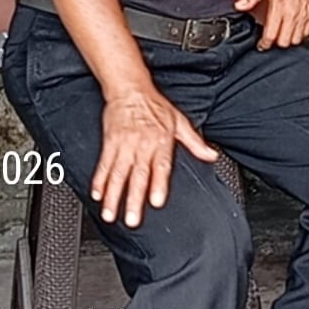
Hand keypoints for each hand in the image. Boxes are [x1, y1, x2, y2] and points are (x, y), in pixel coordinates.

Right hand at [93, 84, 217, 227]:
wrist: (130, 89)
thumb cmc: (155, 105)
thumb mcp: (179, 122)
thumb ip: (195, 143)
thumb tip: (212, 155)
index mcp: (161, 142)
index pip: (160, 167)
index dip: (158, 185)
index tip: (155, 202)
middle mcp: (142, 145)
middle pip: (137, 176)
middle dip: (133, 199)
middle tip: (131, 219)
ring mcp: (124, 145)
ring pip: (117, 174)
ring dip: (113, 196)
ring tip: (110, 214)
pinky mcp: (110, 143)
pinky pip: (104, 164)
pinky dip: (99, 180)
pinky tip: (96, 194)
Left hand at [235, 0, 308, 48]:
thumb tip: (239, 5)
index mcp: (280, 7)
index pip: (271, 35)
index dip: (264, 44)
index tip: (261, 44)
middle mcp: (293, 14)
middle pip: (284, 42)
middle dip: (276, 43)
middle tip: (270, 38)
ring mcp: (304, 15)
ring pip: (296, 40)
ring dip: (288, 39)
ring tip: (281, 33)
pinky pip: (307, 33)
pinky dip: (299, 34)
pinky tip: (293, 28)